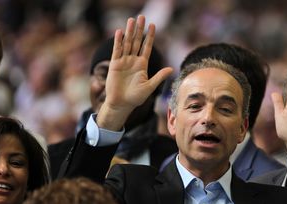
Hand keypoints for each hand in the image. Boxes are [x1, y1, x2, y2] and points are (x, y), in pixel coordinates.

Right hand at [97, 15, 172, 130]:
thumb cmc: (135, 98)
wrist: (121, 104)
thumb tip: (172, 69)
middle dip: (139, 29)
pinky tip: (120, 32)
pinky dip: (118, 41)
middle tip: (142, 16)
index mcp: (142, 65)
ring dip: (129, 32)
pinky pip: (117, 51)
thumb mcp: (149, 87)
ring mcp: (123, 62)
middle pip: (137, 42)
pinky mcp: (115, 65)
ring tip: (132, 20)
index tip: (153, 25)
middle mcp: (133, 61)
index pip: (147, 47)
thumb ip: (159, 77)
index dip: (150, 36)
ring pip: (127, 44)